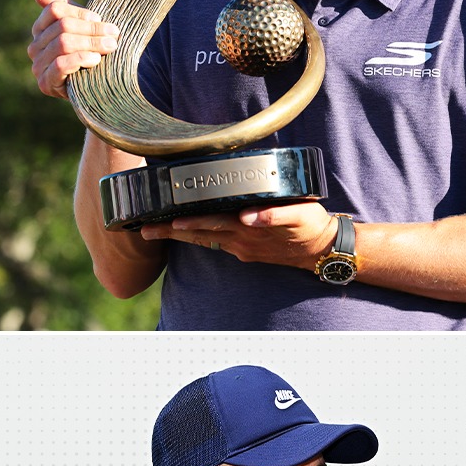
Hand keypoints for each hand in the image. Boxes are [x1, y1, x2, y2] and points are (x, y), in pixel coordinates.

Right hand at [28, 0, 119, 98]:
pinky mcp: (46, 83)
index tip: (101, 19)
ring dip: (91, 43)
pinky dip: (81, 59)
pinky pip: (61, 64)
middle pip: (62, 27)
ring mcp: (38, 66)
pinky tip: (96, 59)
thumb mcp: (81, 28)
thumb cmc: (90, 52)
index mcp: (40, 29)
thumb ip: (65, 8)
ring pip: (63, 43)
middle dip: (92, 29)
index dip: (80, 13)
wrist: (96, 88)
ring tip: (110, 46)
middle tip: (114, 34)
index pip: (55, 10)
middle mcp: (35, 46)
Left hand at [141, 202, 338, 269]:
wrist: (320, 249)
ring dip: (181, 235)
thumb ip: (273, 216)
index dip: (187, 222)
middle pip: (200, 233)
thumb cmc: (309, 226)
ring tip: (156, 230)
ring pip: (206, 238)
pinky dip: (201, 236)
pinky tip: (188, 232)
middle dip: (171, 232)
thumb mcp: (297, 216)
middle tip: (145, 230)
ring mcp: (242, 246)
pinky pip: (218, 241)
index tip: (165, 221)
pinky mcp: (247, 249)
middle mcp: (240, 239)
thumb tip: (247, 216)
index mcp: (247, 229)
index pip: (210, 223)